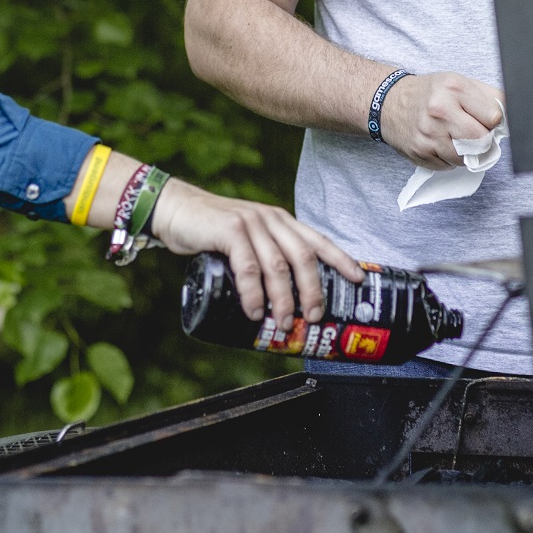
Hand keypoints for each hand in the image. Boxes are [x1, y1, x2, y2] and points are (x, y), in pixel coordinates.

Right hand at [148, 180, 366, 326]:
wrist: (174, 209)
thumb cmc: (211, 231)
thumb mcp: (246, 239)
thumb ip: (263, 257)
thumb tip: (280, 300)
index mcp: (281, 221)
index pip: (318, 240)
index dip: (341, 260)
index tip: (358, 280)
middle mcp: (271, 219)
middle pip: (304, 257)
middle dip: (313, 290)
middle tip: (313, 317)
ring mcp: (251, 223)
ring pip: (278, 266)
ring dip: (283, 299)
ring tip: (282, 323)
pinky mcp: (230, 230)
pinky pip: (248, 267)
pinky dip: (252, 293)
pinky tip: (253, 311)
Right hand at [378, 71, 504, 169]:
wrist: (388, 102)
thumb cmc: (429, 93)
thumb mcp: (456, 81)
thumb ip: (486, 95)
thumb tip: (512, 114)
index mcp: (453, 88)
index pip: (493, 116)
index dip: (493, 121)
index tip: (486, 119)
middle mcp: (439, 110)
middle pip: (481, 139)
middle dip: (483, 139)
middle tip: (475, 132)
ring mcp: (428, 134)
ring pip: (467, 157)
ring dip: (468, 152)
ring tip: (457, 138)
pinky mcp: (420, 152)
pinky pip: (449, 166)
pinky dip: (450, 159)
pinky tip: (441, 144)